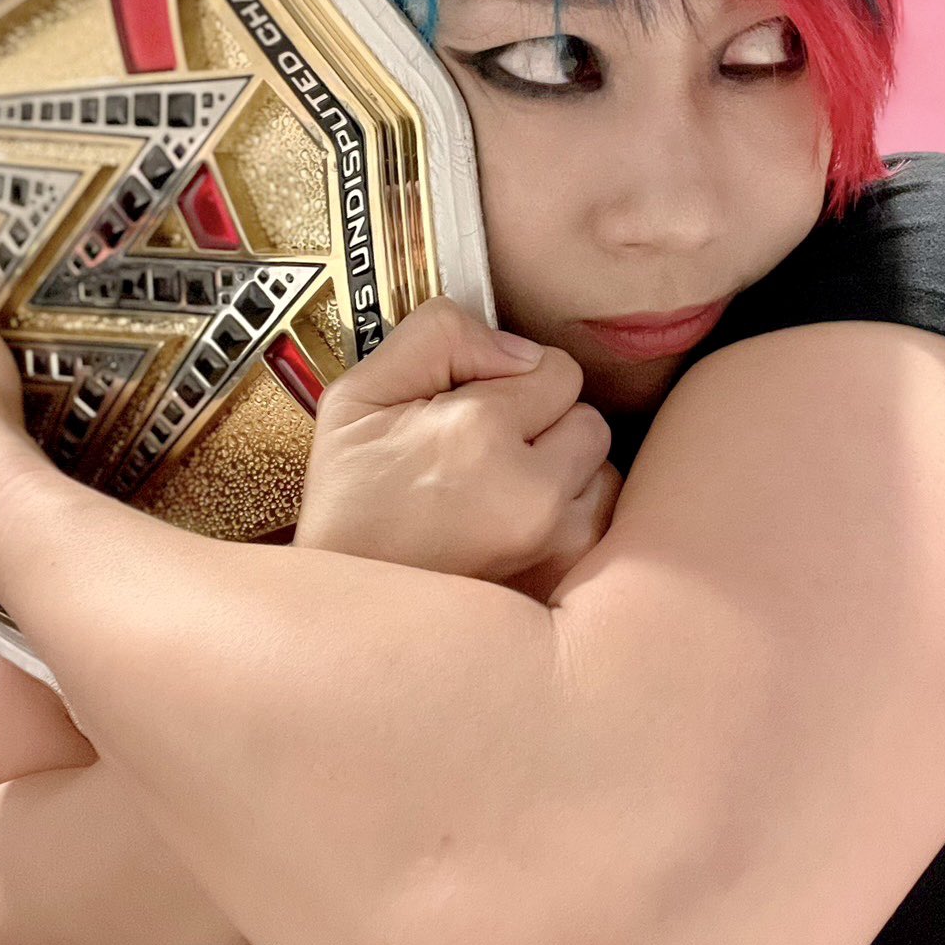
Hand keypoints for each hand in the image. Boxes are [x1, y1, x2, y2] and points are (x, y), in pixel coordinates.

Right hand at [295, 296, 621, 598]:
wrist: (341, 608)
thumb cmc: (348, 498)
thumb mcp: (359, 392)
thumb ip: (441, 336)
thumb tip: (518, 350)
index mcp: (480, 432)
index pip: (558, 370)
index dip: (515, 380)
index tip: (474, 408)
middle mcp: (532, 490)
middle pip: (588, 419)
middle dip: (546, 425)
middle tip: (486, 451)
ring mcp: (555, 545)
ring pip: (602, 472)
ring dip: (565, 473)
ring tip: (502, 491)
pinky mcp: (565, 584)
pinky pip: (601, 525)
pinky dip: (570, 519)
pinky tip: (519, 527)